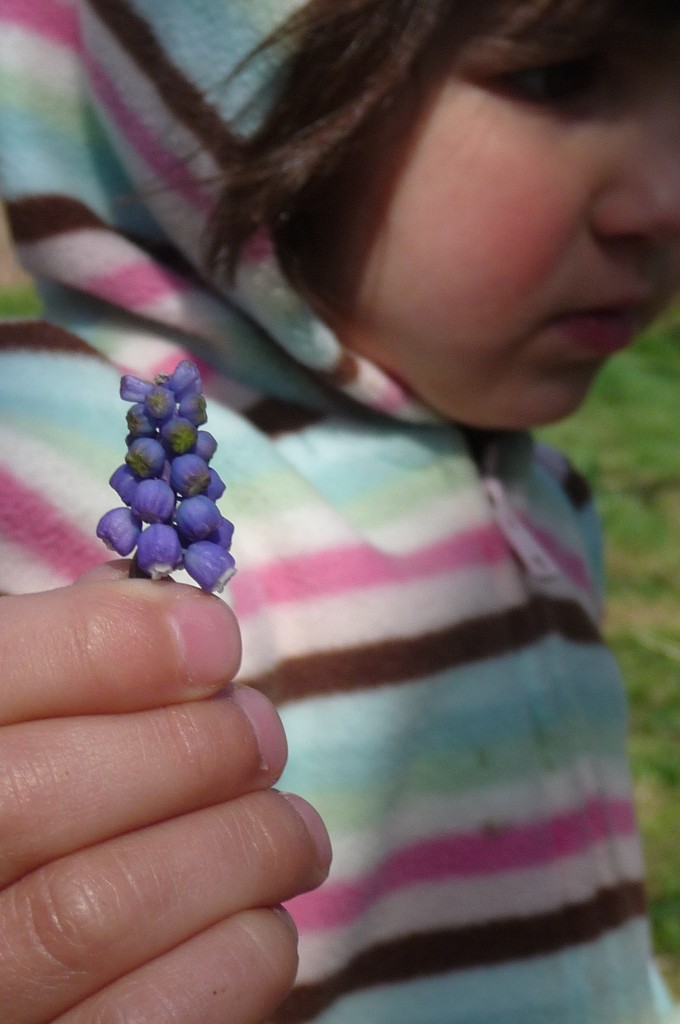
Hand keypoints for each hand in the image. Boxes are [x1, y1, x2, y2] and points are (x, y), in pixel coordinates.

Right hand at [0, 564, 330, 1023]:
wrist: (14, 943)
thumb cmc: (26, 797)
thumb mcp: (18, 716)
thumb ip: (62, 668)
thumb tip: (181, 623)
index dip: (114, 647)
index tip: (217, 639)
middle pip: (37, 795)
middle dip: (190, 750)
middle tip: (262, 735)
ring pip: (93, 911)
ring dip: (236, 850)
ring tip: (292, 830)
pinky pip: (143, 1023)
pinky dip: (233, 959)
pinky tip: (261, 920)